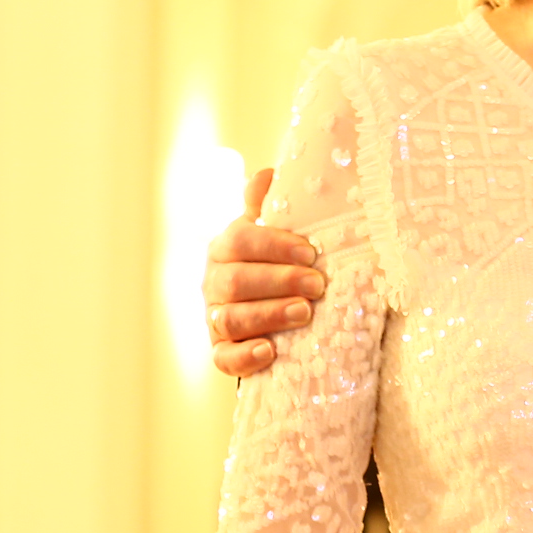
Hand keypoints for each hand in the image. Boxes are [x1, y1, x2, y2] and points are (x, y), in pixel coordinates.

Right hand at [204, 167, 326, 376]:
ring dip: (269, 315)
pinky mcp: (222, 352)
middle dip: (279, 281)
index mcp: (226, 248)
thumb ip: (268, 208)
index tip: (311, 252)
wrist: (277, 314)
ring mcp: (215, 318)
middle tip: (318, 285)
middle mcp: (214, 282)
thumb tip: (269, 174)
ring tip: (304, 313)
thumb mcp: (275, 235)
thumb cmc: (279, 265)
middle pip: (236, 280)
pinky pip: (224, 359)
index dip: (273, 245)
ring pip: (231, 318)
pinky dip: (244, 356)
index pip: (240, 241)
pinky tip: (269, 351)